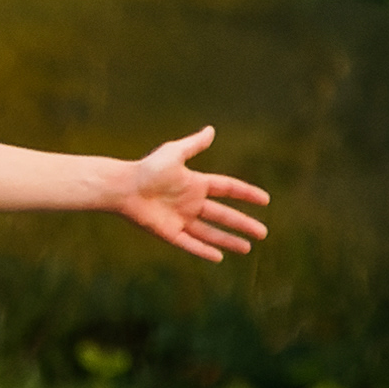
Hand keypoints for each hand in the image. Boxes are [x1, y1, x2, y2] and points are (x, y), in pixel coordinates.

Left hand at [117, 126, 270, 262]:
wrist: (123, 187)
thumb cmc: (147, 169)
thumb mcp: (174, 153)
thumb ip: (194, 144)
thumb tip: (211, 130)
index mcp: (195, 183)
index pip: (228, 189)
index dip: (246, 194)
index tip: (265, 200)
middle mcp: (191, 203)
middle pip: (224, 215)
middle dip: (243, 224)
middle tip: (263, 234)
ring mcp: (180, 219)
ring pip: (210, 233)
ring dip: (228, 240)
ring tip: (247, 249)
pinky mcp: (169, 233)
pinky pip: (190, 244)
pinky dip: (203, 250)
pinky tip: (219, 258)